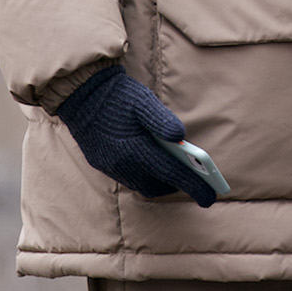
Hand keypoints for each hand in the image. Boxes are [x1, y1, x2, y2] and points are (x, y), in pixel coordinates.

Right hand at [55, 66, 218, 206]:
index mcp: (136, 149)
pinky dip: (143, 175)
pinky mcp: (101, 164)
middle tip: (192, 177)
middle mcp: (122, 164)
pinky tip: (149, 162)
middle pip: (156, 187)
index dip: (194, 187)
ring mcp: (110, 166)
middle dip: (176, 186)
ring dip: (158, 181)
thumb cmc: (117, 96)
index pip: (172, 175)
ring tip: (173, 169)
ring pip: (140, 186)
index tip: (210, 197)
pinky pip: (127, 178)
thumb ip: (163, 121)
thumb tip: (182, 137)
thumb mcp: (144, 101)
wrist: (81, 93)